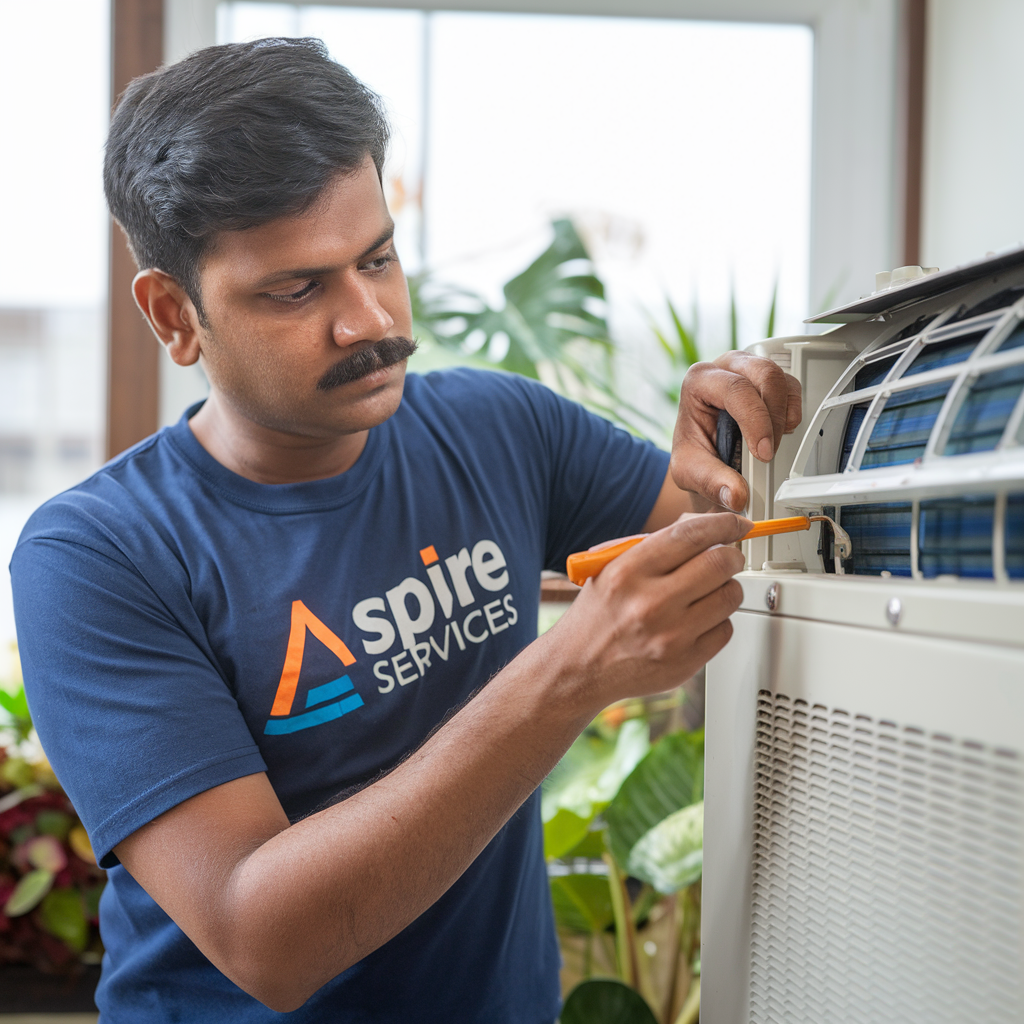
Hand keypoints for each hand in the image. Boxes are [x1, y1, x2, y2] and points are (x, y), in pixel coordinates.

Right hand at [548, 512, 751, 709]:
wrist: (579, 668)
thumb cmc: (597, 615)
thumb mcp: (610, 569)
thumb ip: (655, 546)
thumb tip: (705, 528)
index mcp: (628, 572)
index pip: (691, 534)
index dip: (724, 523)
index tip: (736, 523)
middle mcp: (650, 604)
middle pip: (720, 563)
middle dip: (731, 555)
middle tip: (727, 557)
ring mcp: (671, 636)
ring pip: (730, 595)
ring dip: (725, 587)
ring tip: (706, 591)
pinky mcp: (685, 662)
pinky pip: (726, 629)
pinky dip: (717, 620)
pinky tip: (696, 620)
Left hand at [670, 351, 801, 511]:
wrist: (704, 453)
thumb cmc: (694, 452)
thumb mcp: (690, 472)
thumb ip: (710, 483)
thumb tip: (737, 495)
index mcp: (699, 381)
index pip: (735, 389)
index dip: (756, 420)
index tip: (764, 452)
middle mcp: (726, 368)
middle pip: (765, 373)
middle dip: (774, 415)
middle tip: (770, 450)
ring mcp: (750, 371)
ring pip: (782, 379)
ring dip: (784, 415)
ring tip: (771, 443)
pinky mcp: (770, 382)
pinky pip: (793, 389)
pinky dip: (791, 413)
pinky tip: (777, 433)